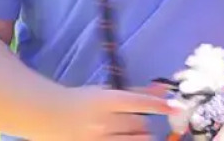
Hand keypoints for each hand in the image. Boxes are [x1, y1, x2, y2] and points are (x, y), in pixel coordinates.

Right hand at [50, 85, 174, 140]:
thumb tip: (165, 88)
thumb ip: (136, 92)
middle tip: (138, 125)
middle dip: (144, 125)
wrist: (47, 115)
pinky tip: (125, 139)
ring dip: (140, 138)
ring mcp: (96, 139)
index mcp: (106, 101)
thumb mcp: (107, 92)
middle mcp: (102, 121)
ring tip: (134, 135)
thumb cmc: (81, 101)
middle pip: (139, 125)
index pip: (140, 102)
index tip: (176, 108)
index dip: (160, 105)